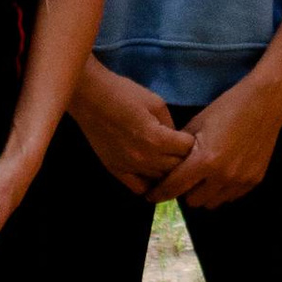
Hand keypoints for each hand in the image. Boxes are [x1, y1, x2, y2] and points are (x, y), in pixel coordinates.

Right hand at [70, 59, 192, 197]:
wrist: (90, 96)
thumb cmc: (124, 93)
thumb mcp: (156, 103)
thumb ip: (171, 125)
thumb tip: (178, 141)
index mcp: (157, 139)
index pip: (187, 150)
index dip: (191, 142)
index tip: (188, 137)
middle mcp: (144, 158)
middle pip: (176, 168)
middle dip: (183, 158)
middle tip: (181, 150)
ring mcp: (128, 166)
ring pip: (160, 180)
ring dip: (167, 171)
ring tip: (168, 160)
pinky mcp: (115, 169)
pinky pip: (138, 188)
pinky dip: (149, 184)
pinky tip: (151, 173)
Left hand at [157, 68, 281, 211]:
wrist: (264, 104)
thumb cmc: (226, 108)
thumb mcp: (196, 124)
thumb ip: (180, 149)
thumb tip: (166, 165)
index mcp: (204, 160)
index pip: (174, 187)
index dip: (159, 193)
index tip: (151, 196)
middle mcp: (223, 176)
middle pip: (192, 201)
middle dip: (184, 192)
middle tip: (184, 179)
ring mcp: (240, 181)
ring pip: (212, 203)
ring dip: (203, 194)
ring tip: (204, 178)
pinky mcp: (254, 181)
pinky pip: (230, 197)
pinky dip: (221, 191)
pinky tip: (221, 175)